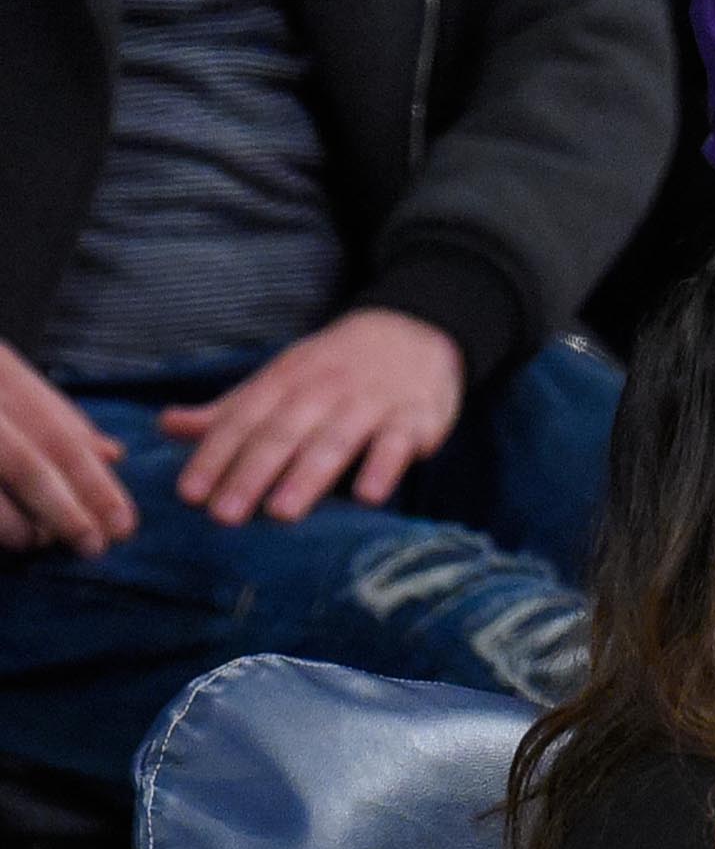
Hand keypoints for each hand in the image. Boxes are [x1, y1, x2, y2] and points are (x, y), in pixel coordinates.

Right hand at [0, 343, 133, 555]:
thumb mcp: (6, 382)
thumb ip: (52, 416)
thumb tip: (112, 453)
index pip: (56, 434)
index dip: (94, 483)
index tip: (124, 524)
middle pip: (23, 462)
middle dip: (64, 511)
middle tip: (93, 546)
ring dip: (15, 524)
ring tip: (34, 541)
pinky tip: (2, 538)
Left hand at [161, 308, 463, 524]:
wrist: (411, 332)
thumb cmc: (335, 369)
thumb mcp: (279, 381)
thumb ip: (229, 411)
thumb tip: (166, 426)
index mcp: (284, 383)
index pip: (243, 421)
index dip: (215, 457)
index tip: (189, 494)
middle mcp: (323, 391)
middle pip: (282, 434)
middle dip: (251, 474)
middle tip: (223, 516)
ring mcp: (370, 403)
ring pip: (334, 441)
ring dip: (307, 477)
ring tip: (281, 514)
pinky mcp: (414, 418)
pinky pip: (397, 443)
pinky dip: (384, 467)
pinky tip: (368, 497)